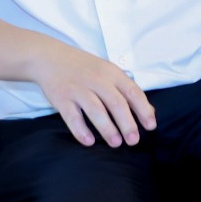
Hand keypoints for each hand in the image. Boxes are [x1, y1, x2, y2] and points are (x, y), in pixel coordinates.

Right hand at [37, 41, 155, 145]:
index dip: (143, 110)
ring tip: (116, 143)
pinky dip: (81, 130)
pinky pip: (72, 117)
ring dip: (107, 129)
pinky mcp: (61, 99)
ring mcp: (78, 89)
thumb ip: (126, 90)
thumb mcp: (108, 72)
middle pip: (116, 104)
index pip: (133, 92)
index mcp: (112, 73)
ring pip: (96, 111)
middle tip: (134, 141)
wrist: (50, 58)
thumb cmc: (85, 68)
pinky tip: (89, 142)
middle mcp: (97, 80)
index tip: (151, 126)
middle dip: (127, 124)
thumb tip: (148, 112)